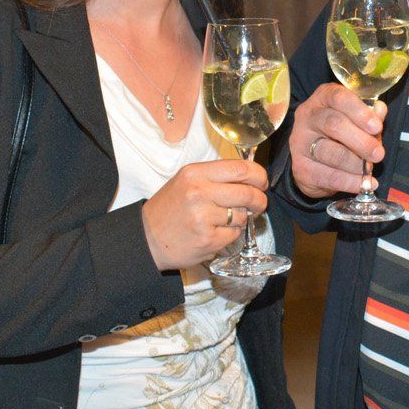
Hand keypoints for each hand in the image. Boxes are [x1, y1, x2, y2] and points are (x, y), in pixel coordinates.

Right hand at [139, 158, 266, 270]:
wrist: (147, 239)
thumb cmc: (170, 209)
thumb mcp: (186, 181)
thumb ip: (216, 176)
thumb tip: (251, 177)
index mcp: (195, 174)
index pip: (240, 168)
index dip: (258, 175)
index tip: (261, 182)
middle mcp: (199, 193)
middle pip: (247, 192)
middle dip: (259, 200)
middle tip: (258, 204)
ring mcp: (203, 218)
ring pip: (243, 215)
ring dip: (242, 219)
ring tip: (226, 220)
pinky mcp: (208, 240)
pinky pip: (235, 234)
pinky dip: (231, 234)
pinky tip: (216, 232)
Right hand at [290, 82, 386, 198]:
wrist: (314, 159)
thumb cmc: (340, 132)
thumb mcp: (356, 118)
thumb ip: (369, 114)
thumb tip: (379, 110)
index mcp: (323, 98)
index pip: (338, 97)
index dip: (359, 111)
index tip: (377, 127)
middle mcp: (307, 116)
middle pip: (334, 125)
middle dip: (361, 142)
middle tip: (378, 154)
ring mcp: (300, 142)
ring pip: (331, 153)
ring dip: (356, 164)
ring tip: (369, 169)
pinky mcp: (301, 168)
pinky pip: (329, 177)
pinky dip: (350, 182)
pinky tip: (364, 184)